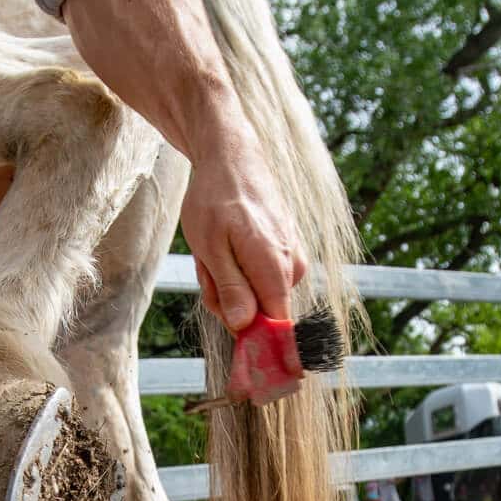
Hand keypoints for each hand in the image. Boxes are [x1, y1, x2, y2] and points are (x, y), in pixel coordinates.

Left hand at [180, 122, 308, 335]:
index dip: (255, 343)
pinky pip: (261, 277)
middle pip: (262, 315)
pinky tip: (227, 246)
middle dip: (229, 302)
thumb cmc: (215, 199)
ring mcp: (292, 259)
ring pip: (258, 295)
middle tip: (208, 269)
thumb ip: (230, 290)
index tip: (234, 342)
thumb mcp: (211, 248)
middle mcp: (292, 268)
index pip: (279, 331)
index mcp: (275, 270)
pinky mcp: (287, 251)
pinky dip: (238, 268)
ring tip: (215, 251)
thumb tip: (245, 327)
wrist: (232, 156)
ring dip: (230, 283)